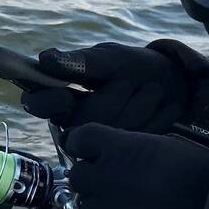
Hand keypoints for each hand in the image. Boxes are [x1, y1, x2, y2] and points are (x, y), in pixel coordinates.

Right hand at [21, 42, 191, 131]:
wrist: (173, 83)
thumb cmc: (134, 65)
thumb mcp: (111, 58)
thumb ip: (81, 61)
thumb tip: (45, 58)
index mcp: (62, 92)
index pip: (35, 103)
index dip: (47, 102)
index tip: (66, 93)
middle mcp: (74, 118)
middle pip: (77, 122)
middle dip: (109, 100)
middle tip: (128, 82)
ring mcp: (96, 136)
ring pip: (104, 132)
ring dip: (134, 107)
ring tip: (149, 90)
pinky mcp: (119, 149)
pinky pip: (127, 141)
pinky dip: (147, 120)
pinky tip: (155, 109)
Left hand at [63, 124, 208, 208]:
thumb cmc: (204, 174)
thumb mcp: (166, 147)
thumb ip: (133, 150)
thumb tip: (114, 157)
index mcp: (122, 147)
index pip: (81, 139)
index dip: (83, 146)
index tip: (90, 153)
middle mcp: (109, 176)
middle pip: (78, 177)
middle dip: (92, 181)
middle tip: (114, 187)